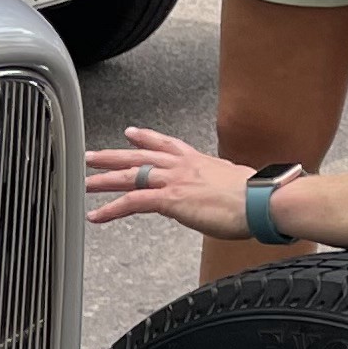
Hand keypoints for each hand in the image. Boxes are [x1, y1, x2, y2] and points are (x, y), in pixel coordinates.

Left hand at [82, 124, 251, 237]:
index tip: (131, 133)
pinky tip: (97, 215)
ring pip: (129, 176)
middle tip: (92, 156)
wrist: (262, 200)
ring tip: (86, 184)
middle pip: (140, 156)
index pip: (166, 144)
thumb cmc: (255, 197)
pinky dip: (111, 209)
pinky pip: (132, 202)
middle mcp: (182, 166)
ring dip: (104, 180)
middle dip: (113, 156)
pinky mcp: (170, 199)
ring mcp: (174, 180)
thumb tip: (218, 192)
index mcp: (198, 160)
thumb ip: (218, 185)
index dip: (146, 137)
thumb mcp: (233, 183)